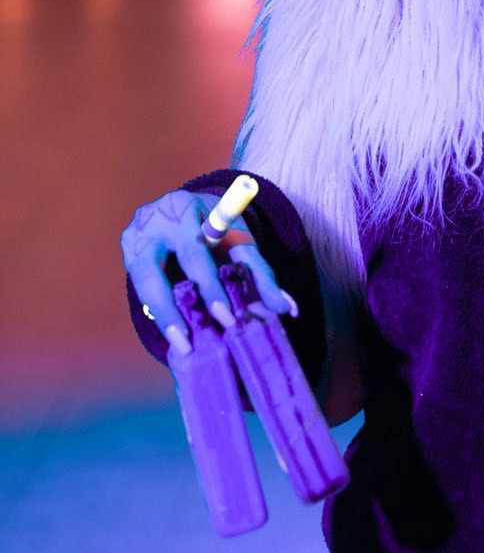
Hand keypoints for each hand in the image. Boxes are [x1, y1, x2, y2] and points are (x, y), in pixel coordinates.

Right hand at [121, 189, 294, 353]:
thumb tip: (289, 309)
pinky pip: (138, 285)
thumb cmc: (218, 229)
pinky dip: (155, 308)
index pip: (206, 251)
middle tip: (203, 337)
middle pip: (173, 263)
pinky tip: (171, 331)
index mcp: (197, 208)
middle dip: (188, 305)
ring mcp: (139, 230)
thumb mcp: (242, 242)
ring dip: (164, 314)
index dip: (215, 287)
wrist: (185, 209)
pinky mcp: (127, 247)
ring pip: (145, 278)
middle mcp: (164, 215)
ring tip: (183, 344)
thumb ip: (262, 274)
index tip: (229, 317)